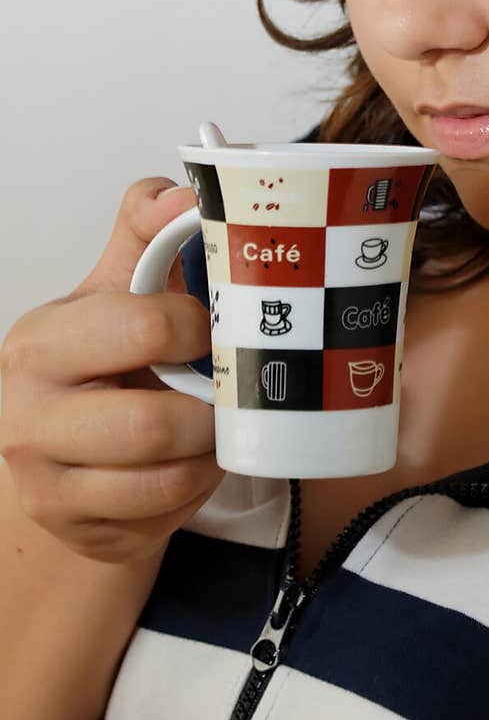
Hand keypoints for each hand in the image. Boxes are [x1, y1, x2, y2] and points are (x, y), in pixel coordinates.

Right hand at [0, 178, 222, 562]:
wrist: (62, 449)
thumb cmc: (99, 361)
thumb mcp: (115, 289)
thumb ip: (146, 230)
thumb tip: (187, 191)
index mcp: (40, 341)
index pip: (143, 326)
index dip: (198, 327)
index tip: (212, 328)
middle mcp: (29, 415)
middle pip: (153, 424)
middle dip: (211, 409)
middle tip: (228, 392)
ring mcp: (47, 482)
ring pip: (166, 477)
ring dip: (208, 451)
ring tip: (213, 426)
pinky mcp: (78, 528)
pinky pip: (164, 512)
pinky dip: (195, 486)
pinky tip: (192, 461)